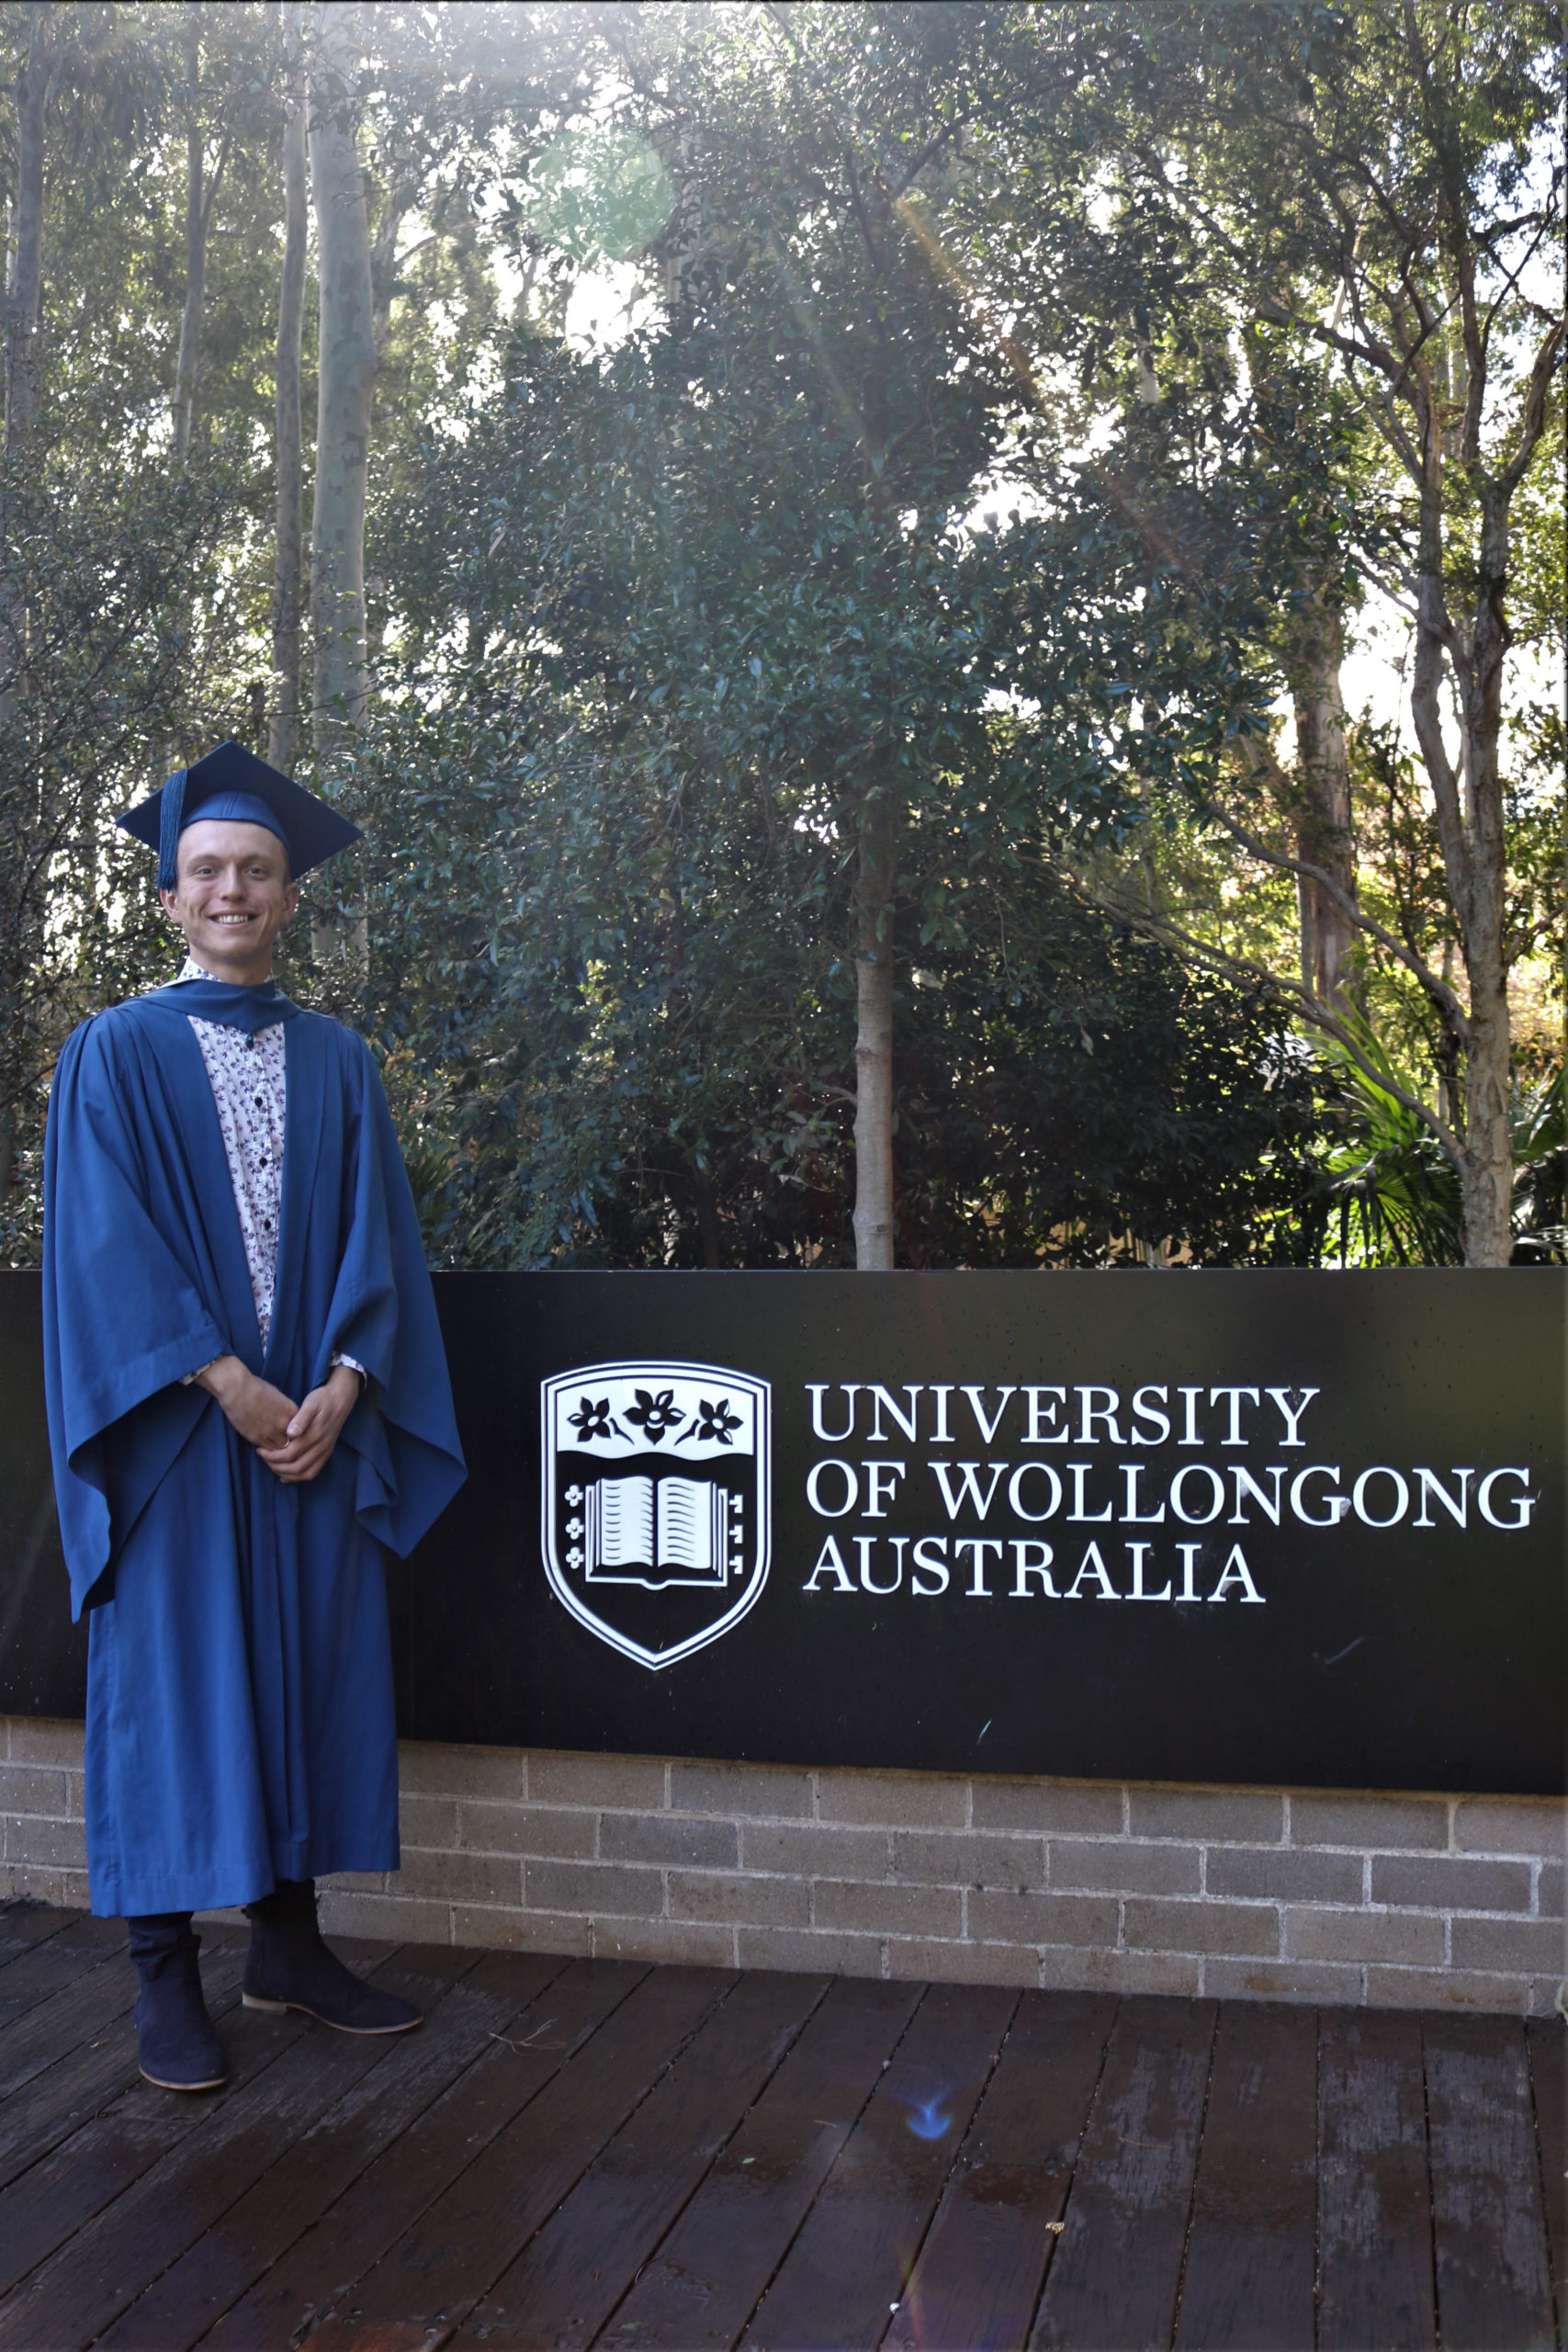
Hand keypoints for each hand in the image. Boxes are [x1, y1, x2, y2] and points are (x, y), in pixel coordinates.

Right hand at [198, 1357, 297, 1450]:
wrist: (237, 1390)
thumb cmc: (255, 1387)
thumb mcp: (277, 1395)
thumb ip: (284, 1409)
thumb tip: (284, 1416)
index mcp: (291, 1411)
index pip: (302, 1429)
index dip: (296, 1433)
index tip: (292, 1435)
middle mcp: (284, 1423)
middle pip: (295, 1442)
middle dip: (291, 1444)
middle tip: (285, 1446)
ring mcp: (271, 1432)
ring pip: (282, 1449)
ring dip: (279, 1451)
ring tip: (275, 1451)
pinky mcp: (257, 1438)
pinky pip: (268, 1451)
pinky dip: (267, 1452)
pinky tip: (263, 1449)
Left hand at [258, 1363, 360, 1484]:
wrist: (341, 1398)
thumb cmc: (322, 1399)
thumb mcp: (310, 1403)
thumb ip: (301, 1418)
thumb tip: (290, 1433)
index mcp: (316, 1434)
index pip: (290, 1454)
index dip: (273, 1456)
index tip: (260, 1450)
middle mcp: (322, 1446)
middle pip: (297, 1467)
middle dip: (276, 1466)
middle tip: (264, 1458)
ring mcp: (326, 1451)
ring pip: (306, 1474)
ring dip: (287, 1474)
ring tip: (273, 1466)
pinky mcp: (327, 1453)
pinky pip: (313, 1472)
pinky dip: (298, 1477)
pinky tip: (286, 1475)